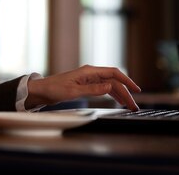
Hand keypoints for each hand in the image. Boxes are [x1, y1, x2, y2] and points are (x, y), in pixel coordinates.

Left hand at [25, 65, 140, 110]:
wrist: (42, 90)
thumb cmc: (54, 89)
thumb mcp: (74, 91)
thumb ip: (92, 89)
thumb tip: (109, 86)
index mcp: (89, 72)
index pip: (113, 73)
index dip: (126, 81)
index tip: (136, 90)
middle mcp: (91, 73)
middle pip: (114, 81)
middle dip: (125, 92)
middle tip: (134, 106)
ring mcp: (89, 79)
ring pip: (110, 85)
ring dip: (120, 95)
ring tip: (129, 106)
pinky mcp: (86, 85)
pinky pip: (104, 88)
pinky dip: (112, 94)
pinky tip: (118, 101)